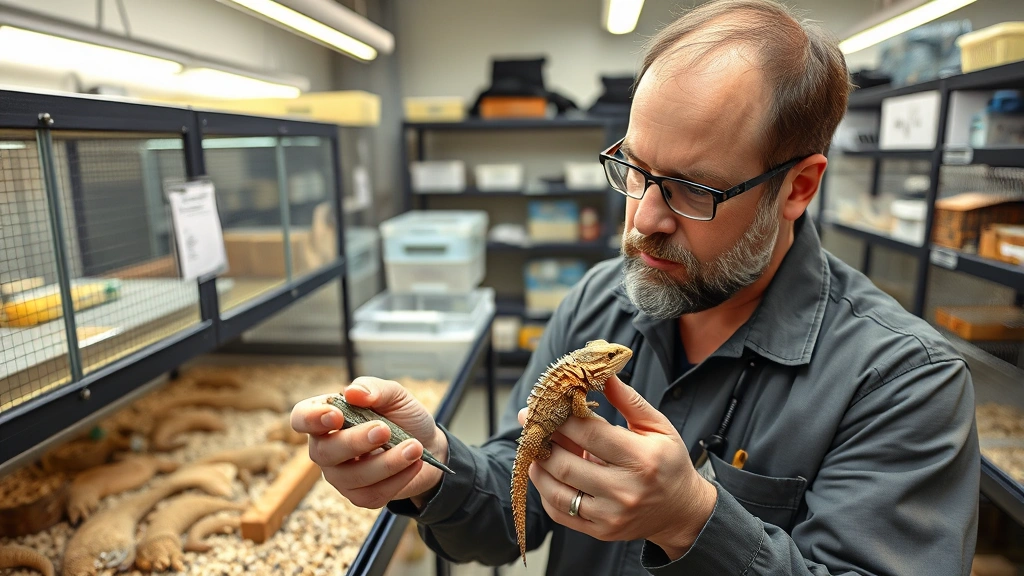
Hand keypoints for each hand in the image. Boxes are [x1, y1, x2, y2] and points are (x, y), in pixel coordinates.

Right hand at [291, 376, 448, 508]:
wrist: (428, 445)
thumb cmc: (403, 418)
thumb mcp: (394, 395)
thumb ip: (374, 388)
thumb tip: (353, 392)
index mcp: (328, 418)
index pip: (301, 418)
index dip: (311, 418)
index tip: (336, 416)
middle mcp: (327, 448)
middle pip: (323, 452)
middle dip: (355, 442)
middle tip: (384, 430)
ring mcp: (340, 475)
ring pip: (351, 476)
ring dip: (386, 462)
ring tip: (413, 448)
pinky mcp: (360, 496)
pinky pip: (371, 494)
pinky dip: (397, 479)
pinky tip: (414, 464)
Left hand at [518, 376, 716, 559]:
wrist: (682, 511)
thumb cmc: (668, 462)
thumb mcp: (658, 427)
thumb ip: (629, 401)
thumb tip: (603, 375)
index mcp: (641, 459)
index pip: (590, 434)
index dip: (562, 418)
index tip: (543, 406)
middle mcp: (625, 490)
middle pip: (567, 464)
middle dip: (542, 442)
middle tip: (530, 425)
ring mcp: (611, 515)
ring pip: (558, 492)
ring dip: (539, 467)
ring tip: (535, 449)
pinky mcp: (601, 531)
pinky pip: (561, 513)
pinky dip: (546, 492)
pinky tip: (547, 474)